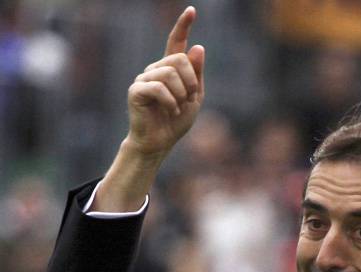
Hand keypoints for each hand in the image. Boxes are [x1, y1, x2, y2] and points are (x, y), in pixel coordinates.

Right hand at [126, 6, 204, 157]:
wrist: (161, 142)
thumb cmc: (176, 120)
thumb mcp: (195, 96)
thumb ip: (197, 73)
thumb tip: (197, 47)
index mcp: (170, 69)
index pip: (176, 42)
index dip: (183, 26)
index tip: (192, 10)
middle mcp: (155, 69)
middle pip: (179, 59)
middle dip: (191, 81)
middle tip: (190, 98)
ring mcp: (144, 78)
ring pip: (170, 73)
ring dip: (182, 93)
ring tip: (178, 107)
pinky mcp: (136, 91)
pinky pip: (159, 87)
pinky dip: (171, 101)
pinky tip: (170, 110)